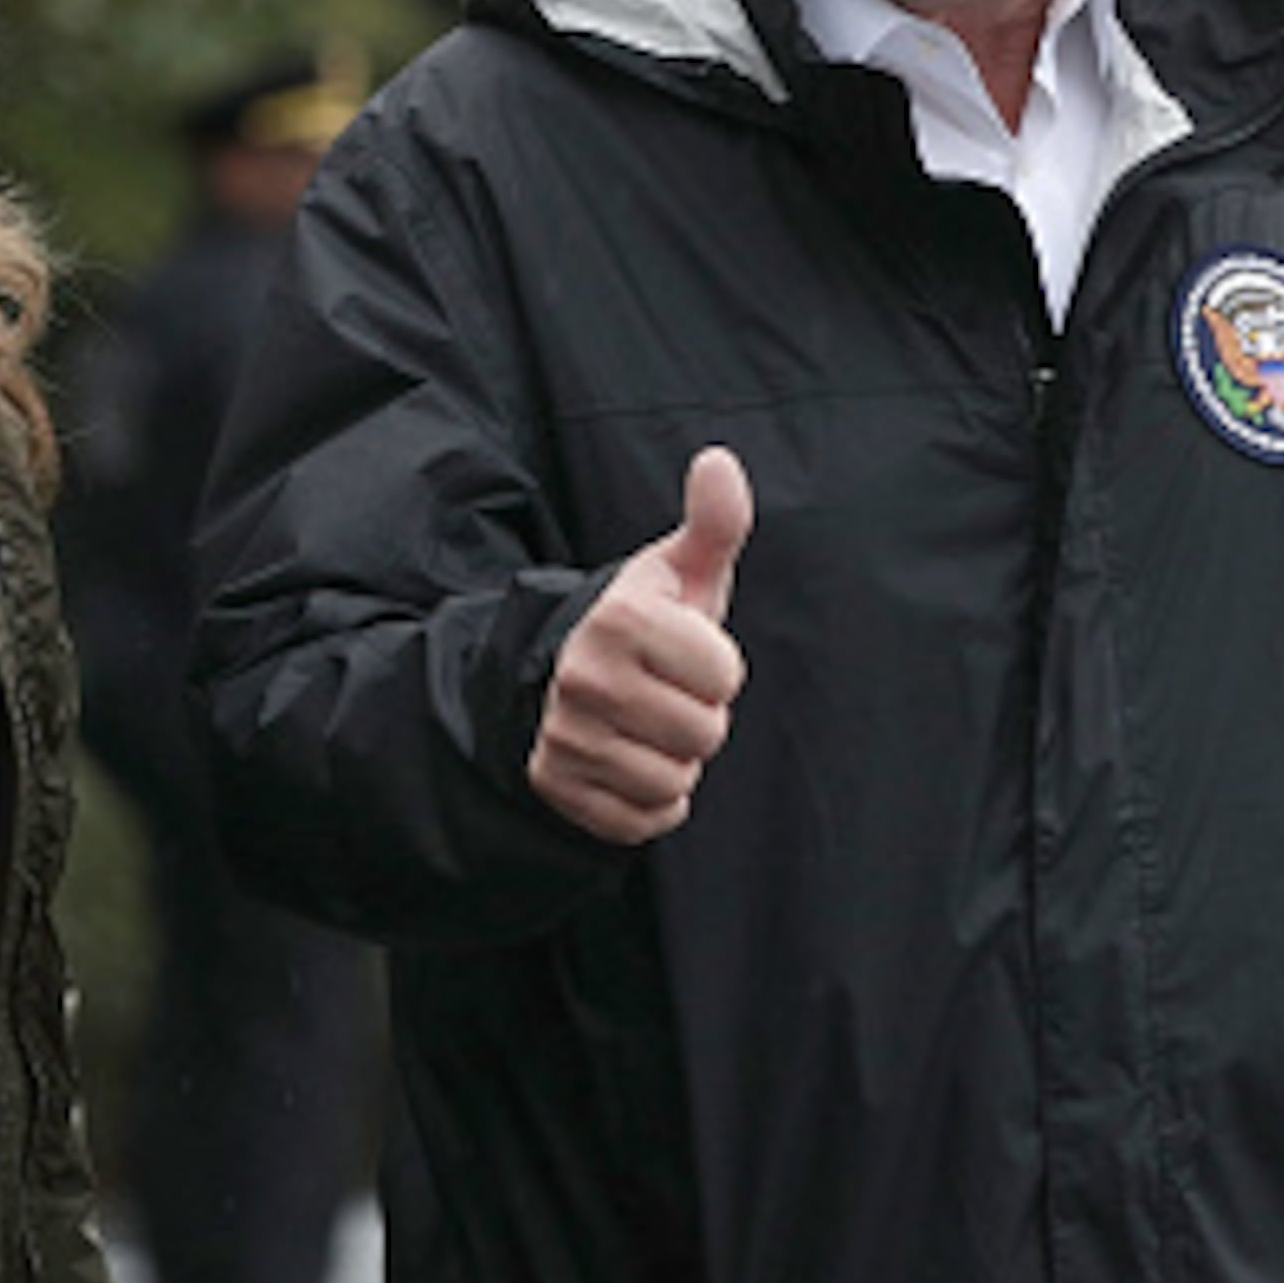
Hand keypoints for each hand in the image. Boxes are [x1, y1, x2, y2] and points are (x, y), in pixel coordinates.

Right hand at [528, 447, 751, 843]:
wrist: (561, 672)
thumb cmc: (646, 622)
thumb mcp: (680, 571)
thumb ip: (713, 523)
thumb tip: (720, 462)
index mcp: (620, 618)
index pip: (725, 676)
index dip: (718, 668)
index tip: (686, 652)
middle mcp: (581, 677)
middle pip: (705, 735)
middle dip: (699, 719)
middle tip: (666, 693)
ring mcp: (564, 736)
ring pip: (674, 781)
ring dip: (676, 761)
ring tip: (648, 725)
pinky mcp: (557, 786)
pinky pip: (643, 820)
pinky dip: (650, 802)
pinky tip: (630, 762)